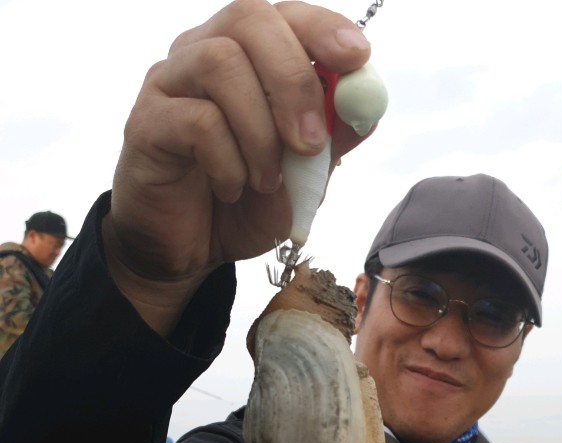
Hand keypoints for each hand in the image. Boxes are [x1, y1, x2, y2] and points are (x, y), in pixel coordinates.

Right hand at [101, 0, 372, 333]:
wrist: (189, 251)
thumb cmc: (243, 203)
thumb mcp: (303, 178)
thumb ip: (331, 141)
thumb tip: (367, 107)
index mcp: (248, 58)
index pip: (284, 15)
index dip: (322, 28)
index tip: (356, 58)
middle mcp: (203, 54)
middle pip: (248, 20)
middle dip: (292, 80)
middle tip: (310, 142)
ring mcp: (169, 84)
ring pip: (219, 64)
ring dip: (259, 131)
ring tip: (267, 181)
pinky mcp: (146, 124)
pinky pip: (195, 121)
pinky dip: (228, 163)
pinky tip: (231, 189)